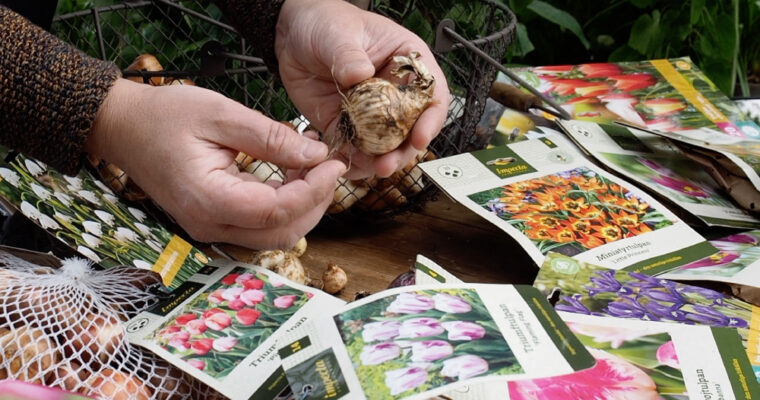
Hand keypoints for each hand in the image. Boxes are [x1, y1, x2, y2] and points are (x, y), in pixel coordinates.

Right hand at [87, 78, 345, 248]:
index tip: (334, 162)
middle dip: (315, 201)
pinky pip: (260, 225)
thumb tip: (317, 154)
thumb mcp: (221, 114)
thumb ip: (271, 137)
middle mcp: (209, 224)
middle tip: (328, 164)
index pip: (278, 210)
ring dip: (303, 206)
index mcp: (209, 200)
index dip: (315, 190)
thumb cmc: (164, 115)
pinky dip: (285, 205)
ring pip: (275, 235)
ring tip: (312, 165)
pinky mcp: (214, 221)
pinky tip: (292, 174)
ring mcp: (210, 228)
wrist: (122, 126)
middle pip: (282, 232)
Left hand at [275, 0, 449, 178]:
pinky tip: (346, 167)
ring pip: (386, 145)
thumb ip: (349, 54)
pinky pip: (355, 149)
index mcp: (407, 63)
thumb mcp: (338, 32)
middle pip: (412, 128)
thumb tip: (359, 75)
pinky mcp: (348, 125)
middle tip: (387, 164)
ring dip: (379, 161)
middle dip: (403, 151)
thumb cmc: (326, 22)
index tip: (418, 138)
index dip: (430, 120)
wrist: (292, 34)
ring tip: (368, 171)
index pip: (431, 95)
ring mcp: (373, 112)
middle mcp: (395, 91)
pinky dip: (353, 161)